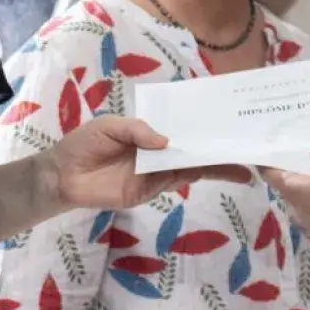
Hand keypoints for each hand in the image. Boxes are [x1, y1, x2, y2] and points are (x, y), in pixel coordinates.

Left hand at [52, 115, 251, 209]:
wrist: (64, 176)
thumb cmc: (84, 144)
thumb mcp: (109, 127)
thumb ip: (137, 130)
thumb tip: (167, 141)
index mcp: (145, 131)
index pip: (176, 126)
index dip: (198, 125)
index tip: (224, 120)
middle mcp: (155, 150)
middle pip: (190, 148)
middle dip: (215, 147)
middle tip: (244, 144)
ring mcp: (155, 170)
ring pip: (189, 166)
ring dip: (213, 164)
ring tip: (241, 163)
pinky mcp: (150, 189)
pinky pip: (175, 181)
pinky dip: (194, 176)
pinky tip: (213, 171)